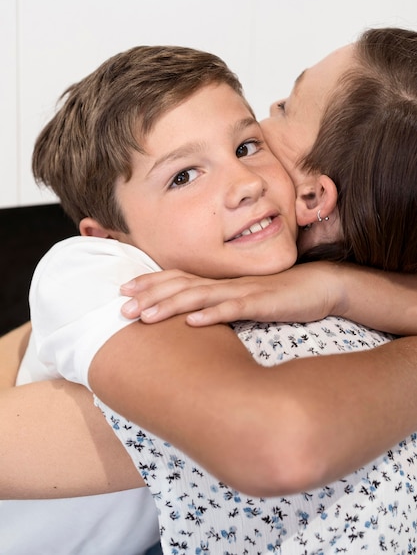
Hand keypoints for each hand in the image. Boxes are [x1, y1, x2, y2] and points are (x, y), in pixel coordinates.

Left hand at [120, 263, 342, 325]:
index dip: (151, 283)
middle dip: (150, 295)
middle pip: (181, 286)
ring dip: (171, 305)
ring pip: (201, 296)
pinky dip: (213, 314)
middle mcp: (226, 283)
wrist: (319, 286)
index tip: (124, 291)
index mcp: (220, 281)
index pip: (179, 279)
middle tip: (121, 306)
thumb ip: (220, 304)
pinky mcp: (262, 303)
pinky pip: (235, 308)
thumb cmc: (279, 295)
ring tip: (145, 316)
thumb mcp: (244, 300)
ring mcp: (243, 291)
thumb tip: (192, 317)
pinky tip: (194, 322)